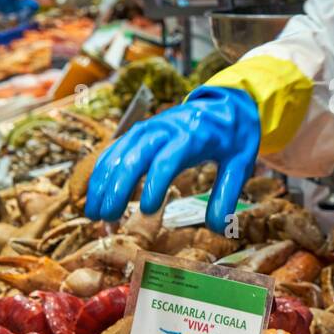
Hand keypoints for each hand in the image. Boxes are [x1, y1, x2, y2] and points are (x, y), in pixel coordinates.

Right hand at [85, 86, 260, 230]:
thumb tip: (217, 229)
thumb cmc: (234, 137)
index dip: (154, 184)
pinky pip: (114, 150)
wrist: (227, 105)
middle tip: (107, 218)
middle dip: (117, 188)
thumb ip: (227, 195)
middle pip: (135, 156)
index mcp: (193, 136)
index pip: (168, 160)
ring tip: (93, 214)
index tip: (145, 210)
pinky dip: (101, 171)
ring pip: (118, 154)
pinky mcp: (139, 132)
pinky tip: (93, 194)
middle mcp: (165, 130)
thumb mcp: (240, 164)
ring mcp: (148, 128)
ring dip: (103, 183)